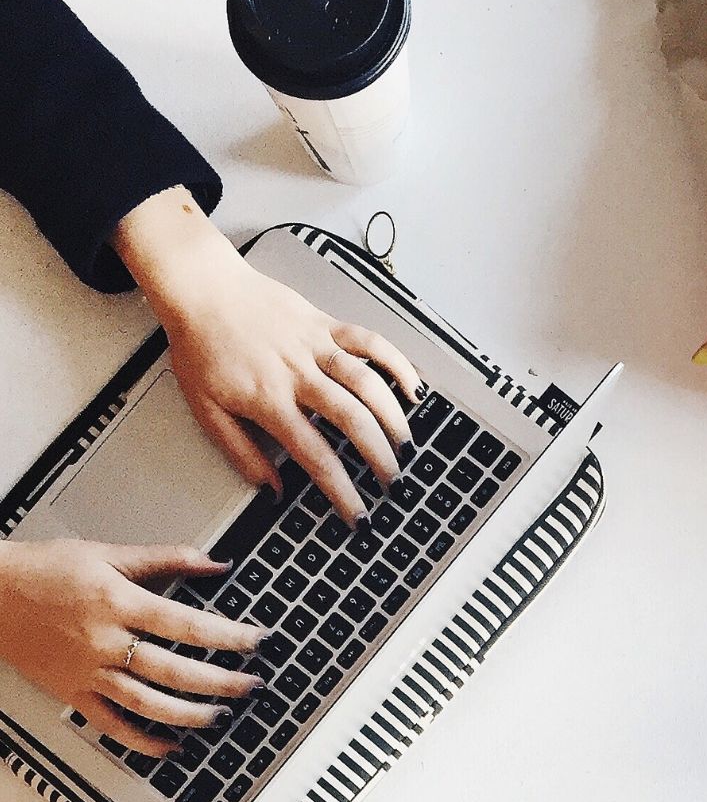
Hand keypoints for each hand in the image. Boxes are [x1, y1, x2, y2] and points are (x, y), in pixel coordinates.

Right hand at [0, 535, 266, 755]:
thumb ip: (164, 559)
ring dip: (189, 715)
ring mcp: (88, 672)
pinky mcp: (73, 693)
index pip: (186, 624)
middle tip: (252, 686)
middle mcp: (104, 641)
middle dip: (220, 682)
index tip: (258, 641)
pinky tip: (171, 747)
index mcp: (116, 602)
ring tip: (220, 716)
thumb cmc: (44, 570)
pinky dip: (143, 742)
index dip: (228, 635)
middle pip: (174, 670)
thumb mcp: (105, 553)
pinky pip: (112, 726)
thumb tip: (216, 562)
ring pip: (147, 703)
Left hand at [112, 188, 422, 523]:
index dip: (342, 491)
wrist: (200, 287)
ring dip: (393, 416)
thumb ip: (242, 453)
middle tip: (391, 481)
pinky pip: (369, 341)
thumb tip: (270, 489)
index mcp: (268, 400)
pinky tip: (411, 387)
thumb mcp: (207, 410)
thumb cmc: (201, 345)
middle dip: (379, 456)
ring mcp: (314, 345)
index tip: (358, 514)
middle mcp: (297, 372)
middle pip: (352, 419)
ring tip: (405, 444)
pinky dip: (396, 362)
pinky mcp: (324, 323)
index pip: (316, 455)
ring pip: (367, 381)